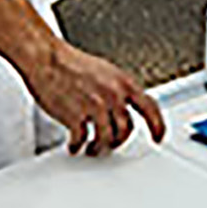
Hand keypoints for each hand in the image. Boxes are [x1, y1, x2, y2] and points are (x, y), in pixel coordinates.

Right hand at [24, 40, 166, 156]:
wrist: (47, 59)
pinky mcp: (75, 116)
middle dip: (118, 140)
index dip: (157, 125)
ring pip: (107, 139)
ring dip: (99, 148)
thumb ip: (118, 89)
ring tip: (92, 148)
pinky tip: (75, 145)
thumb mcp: (106, 71)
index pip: (150, 108)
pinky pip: (82, 140)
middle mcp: (113, 95)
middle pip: (126, 129)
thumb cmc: (72, 63)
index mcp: (123, 83)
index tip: (158, 137)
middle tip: (110, 144)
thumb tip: (124, 106)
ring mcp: (95, 106)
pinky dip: (78, 146)